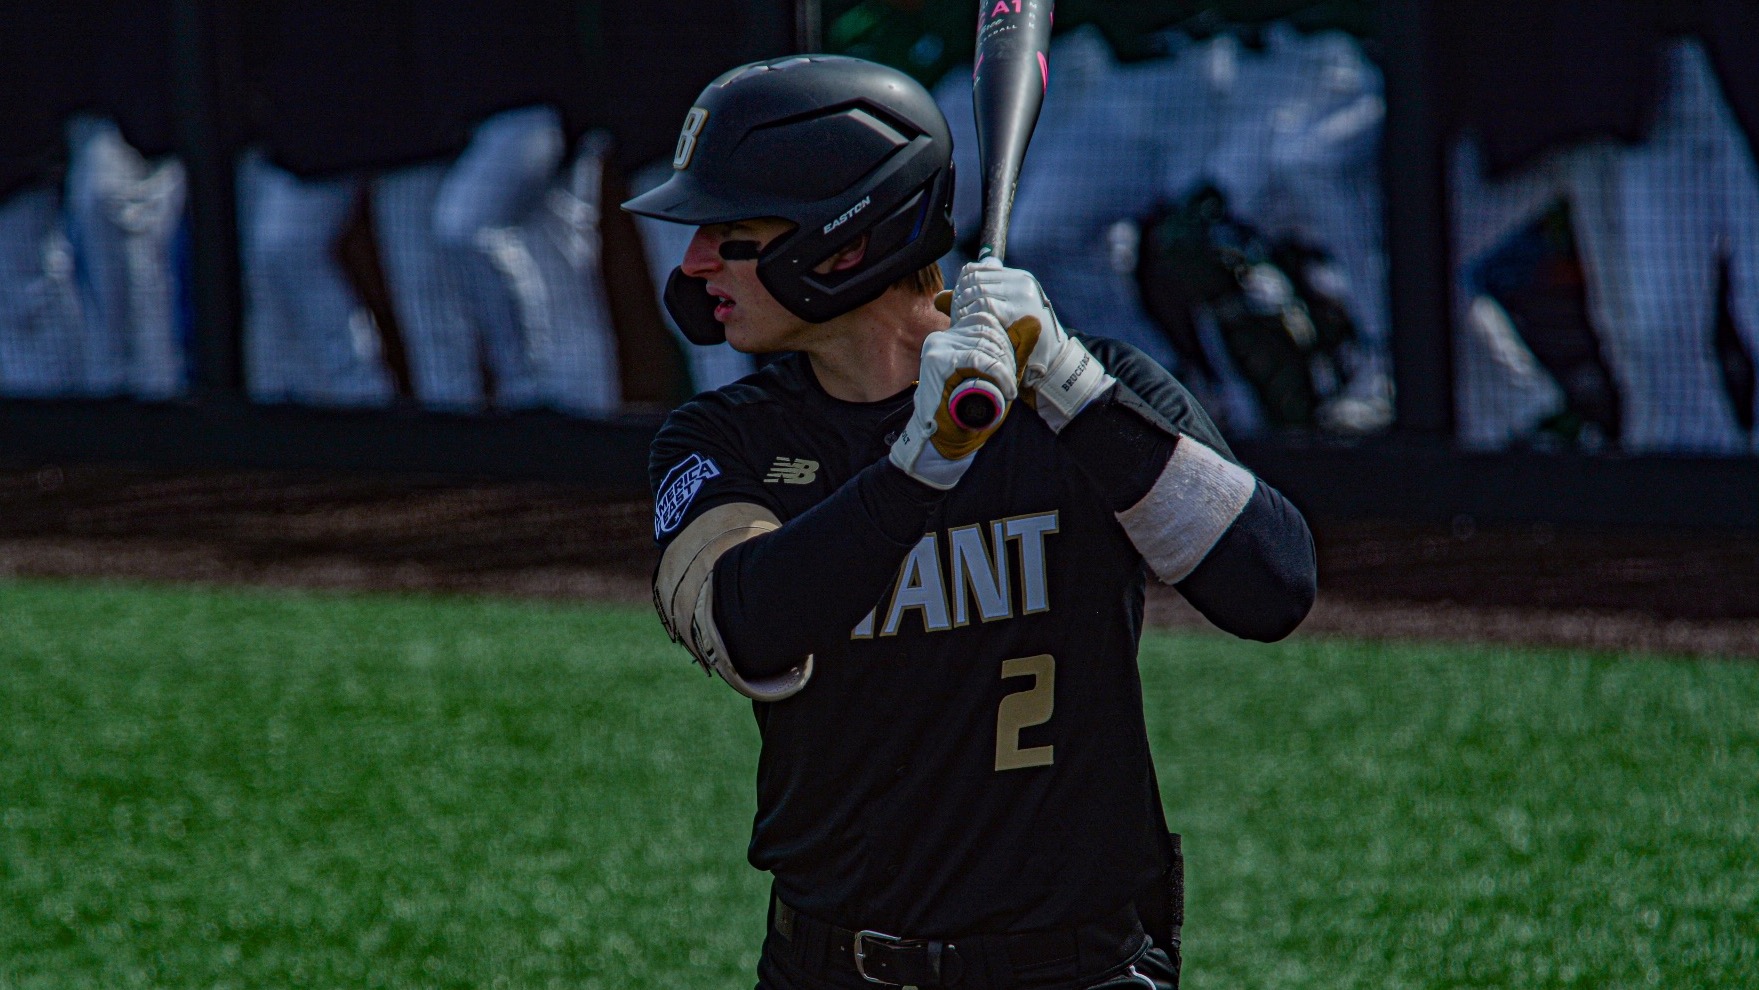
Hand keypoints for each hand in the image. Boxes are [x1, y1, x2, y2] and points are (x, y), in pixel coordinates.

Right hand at [888, 311, 1018, 489]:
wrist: (945, 441)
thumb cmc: (970, 410)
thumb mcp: (999, 375)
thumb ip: (1015, 348)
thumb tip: (1033, 322)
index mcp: (951, 336)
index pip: (986, 322)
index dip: (1006, 342)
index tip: (1009, 370)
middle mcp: (941, 338)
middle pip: (987, 331)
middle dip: (1007, 357)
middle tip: (1011, 383)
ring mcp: (937, 348)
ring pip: (985, 344)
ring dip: (1005, 368)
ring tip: (1008, 390)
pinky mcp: (939, 363)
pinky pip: (978, 359)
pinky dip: (998, 374)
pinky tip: (1006, 390)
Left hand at [952, 257, 1113, 430]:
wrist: (1049, 363)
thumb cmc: (1020, 343)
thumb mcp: (996, 320)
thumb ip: (970, 305)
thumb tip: (939, 298)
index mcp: (1017, 279)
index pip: (975, 270)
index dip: (960, 287)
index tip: (956, 305)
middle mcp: (1021, 281)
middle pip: (974, 280)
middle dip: (961, 298)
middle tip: (957, 317)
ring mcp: (1022, 294)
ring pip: (978, 292)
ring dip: (965, 308)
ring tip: (964, 325)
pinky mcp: (1019, 309)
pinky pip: (985, 306)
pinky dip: (975, 316)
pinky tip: (972, 329)